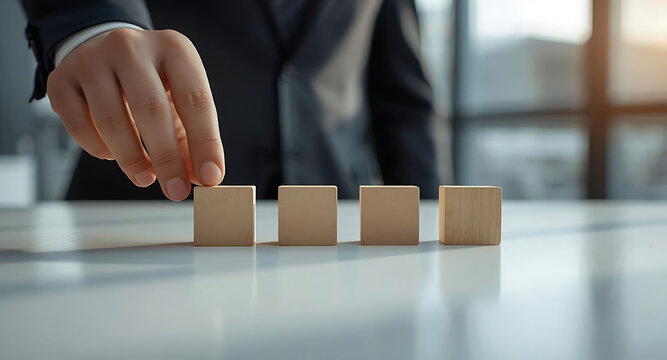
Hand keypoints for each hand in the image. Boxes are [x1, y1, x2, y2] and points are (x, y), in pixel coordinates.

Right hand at [47, 28, 224, 200]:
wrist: (104, 52)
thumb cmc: (152, 82)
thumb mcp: (179, 100)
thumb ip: (192, 138)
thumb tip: (201, 178)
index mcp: (174, 48)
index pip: (195, 99)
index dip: (205, 142)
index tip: (210, 177)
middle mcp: (131, 46)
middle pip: (151, 108)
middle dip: (167, 158)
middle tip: (176, 191)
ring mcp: (92, 58)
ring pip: (110, 119)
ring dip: (131, 159)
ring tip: (145, 178)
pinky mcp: (61, 78)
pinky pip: (78, 124)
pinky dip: (98, 148)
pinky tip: (112, 154)